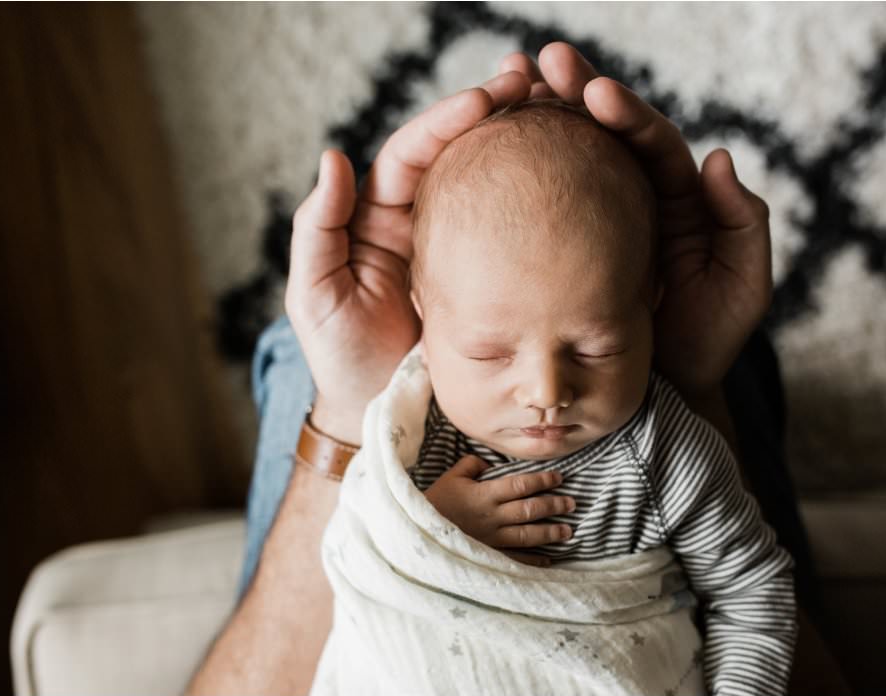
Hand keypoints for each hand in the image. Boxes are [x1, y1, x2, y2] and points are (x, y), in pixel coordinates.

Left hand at [285, 73, 531, 443]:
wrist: (383, 417)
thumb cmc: (342, 358)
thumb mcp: (316, 293)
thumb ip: (318, 228)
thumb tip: (335, 157)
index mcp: (380, 218)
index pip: (415, 153)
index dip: (447, 120)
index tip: (487, 100)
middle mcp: (423, 223)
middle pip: (459, 155)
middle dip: (492, 116)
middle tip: (534, 87)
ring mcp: (462, 251)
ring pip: (491, 187)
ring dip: (520, 147)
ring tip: (560, 114)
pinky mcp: (494, 282)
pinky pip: (516, 237)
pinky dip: (538, 204)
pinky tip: (569, 181)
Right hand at [424, 455, 574, 566]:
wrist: (416, 533)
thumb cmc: (435, 502)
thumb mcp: (451, 476)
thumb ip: (473, 464)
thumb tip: (492, 463)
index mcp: (484, 495)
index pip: (520, 485)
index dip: (542, 480)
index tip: (559, 477)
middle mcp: (491, 517)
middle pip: (529, 510)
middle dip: (553, 505)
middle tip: (572, 503)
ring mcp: (491, 539)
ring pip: (527, 536)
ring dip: (550, 533)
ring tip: (568, 531)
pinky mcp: (488, 555)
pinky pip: (515, 559)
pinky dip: (534, 560)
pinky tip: (549, 559)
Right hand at [501, 44, 772, 398]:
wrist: (658, 396)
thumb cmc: (705, 345)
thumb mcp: (741, 289)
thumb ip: (740, 226)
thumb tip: (717, 158)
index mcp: (675, 200)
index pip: (649, 143)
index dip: (625, 112)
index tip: (594, 90)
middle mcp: (632, 200)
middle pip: (603, 135)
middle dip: (573, 93)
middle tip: (540, 64)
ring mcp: (591, 223)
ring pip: (565, 159)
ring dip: (539, 118)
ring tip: (505, 84)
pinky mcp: (556, 249)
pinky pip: (537, 204)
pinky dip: (514, 171)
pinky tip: (484, 146)